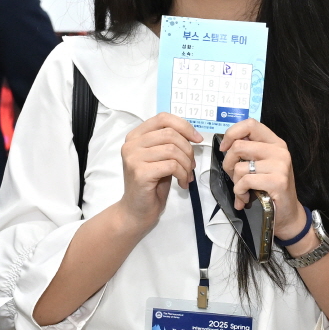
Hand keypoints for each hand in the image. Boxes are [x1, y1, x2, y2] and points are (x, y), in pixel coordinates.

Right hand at [115, 112, 199, 235]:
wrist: (136, 210)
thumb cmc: (151, 184)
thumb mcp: (160, 157)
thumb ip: (169, 142)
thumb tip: (192, 134)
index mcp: (135, 136)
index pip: (163, 118)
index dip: (184, 126)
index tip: (197, 139)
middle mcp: (131, 144)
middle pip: (170, 134)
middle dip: (188, 150)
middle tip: (191, 165)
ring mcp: (134, 158)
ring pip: (172, 150)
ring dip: (187, 164)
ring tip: (186, 176)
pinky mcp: (140, 173)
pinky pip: (172, 165)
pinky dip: (183, 174)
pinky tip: (182, 183)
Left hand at [218, 118, 301, 236]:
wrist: (288, 214)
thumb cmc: (270, 189)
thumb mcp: (261, 165)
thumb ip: (248, 152)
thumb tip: (226, 146)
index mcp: (275, 142)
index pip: (250, 124)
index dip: (232, 133)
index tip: (225, 148)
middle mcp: (279, 151)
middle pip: (239, 146)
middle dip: (228, 164)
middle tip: (234, 176)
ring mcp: (280, 165)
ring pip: (239, 167)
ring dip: (235, 182)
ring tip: (243, 190)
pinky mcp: (277, 181)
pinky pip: (245, 181)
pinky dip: (239, 192)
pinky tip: (245, 198)